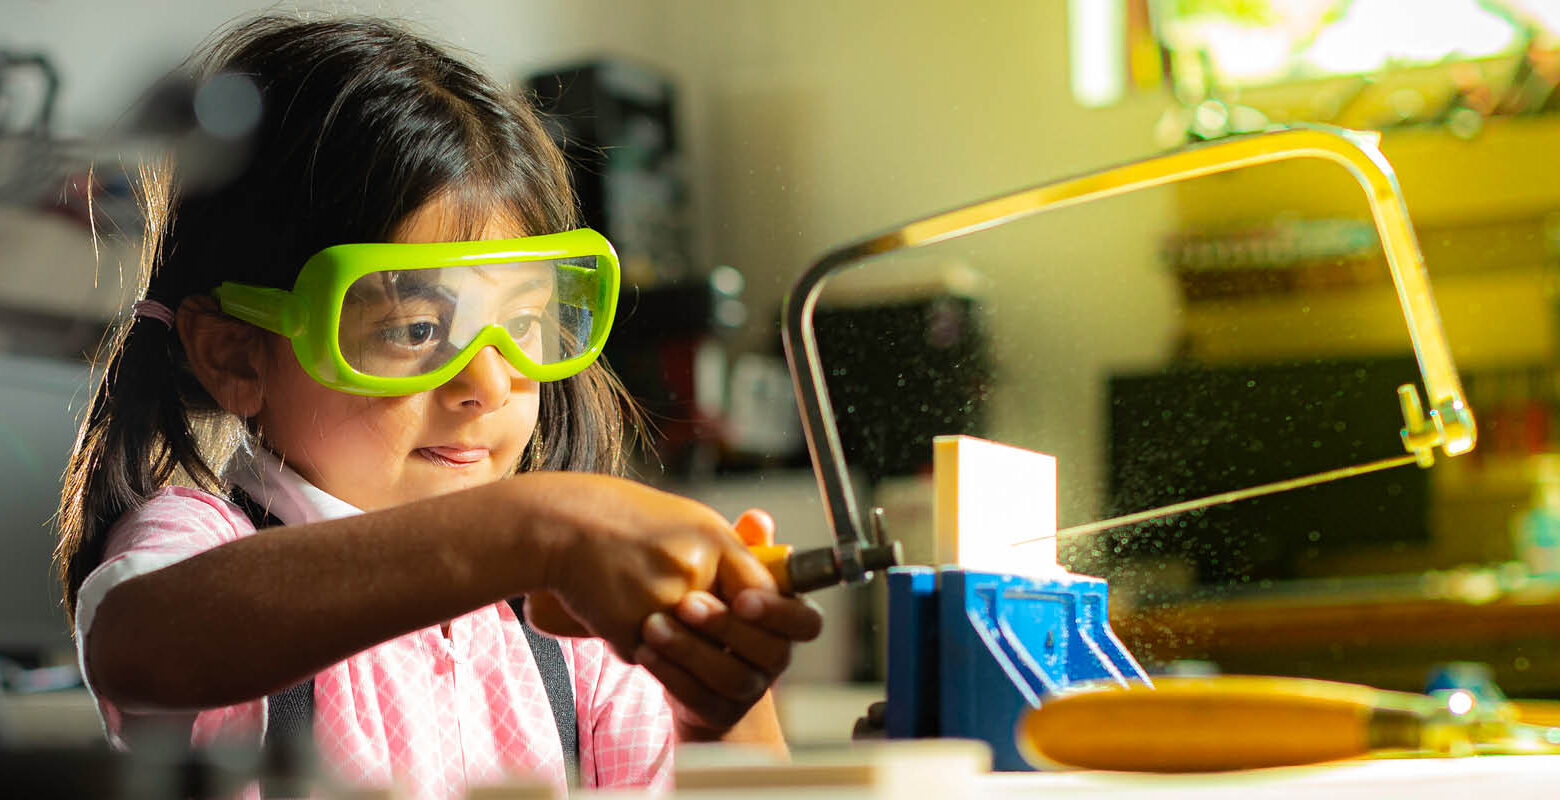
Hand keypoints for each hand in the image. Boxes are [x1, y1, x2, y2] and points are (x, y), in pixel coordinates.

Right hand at [512, 473, 774, 662]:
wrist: (561, 523)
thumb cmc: (625, 519)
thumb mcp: (688, 524)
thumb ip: (729, 556)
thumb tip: (764, 591)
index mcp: (715, 542)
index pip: (763, 595)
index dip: (763, 616)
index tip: (748, 618)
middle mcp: (693, 572)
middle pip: (725, 633)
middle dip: (712, 640)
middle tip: (692, 628)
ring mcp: (659, 603)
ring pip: (683, 650)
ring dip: (669, 645)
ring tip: (642, 607)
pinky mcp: (627, 629)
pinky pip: (644, 655)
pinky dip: (630, 639)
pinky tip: (612, 608)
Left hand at [634, 510, 824, 740]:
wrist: (694, 672)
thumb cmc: (716, 611)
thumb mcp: (727, 575)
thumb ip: (743, 549)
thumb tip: (757, 519)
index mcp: (786, 623)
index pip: (806, 622)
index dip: (777, 611)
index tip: (741, 596)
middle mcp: (775, 659)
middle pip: (768, 650)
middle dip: (725, 626)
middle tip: (686, 603)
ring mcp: (748, 690)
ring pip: (731, 676)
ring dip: (690, 649)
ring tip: (653, 625)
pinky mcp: (717, 711)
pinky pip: (698, 697)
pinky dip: (670, 673)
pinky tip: (644, 650)